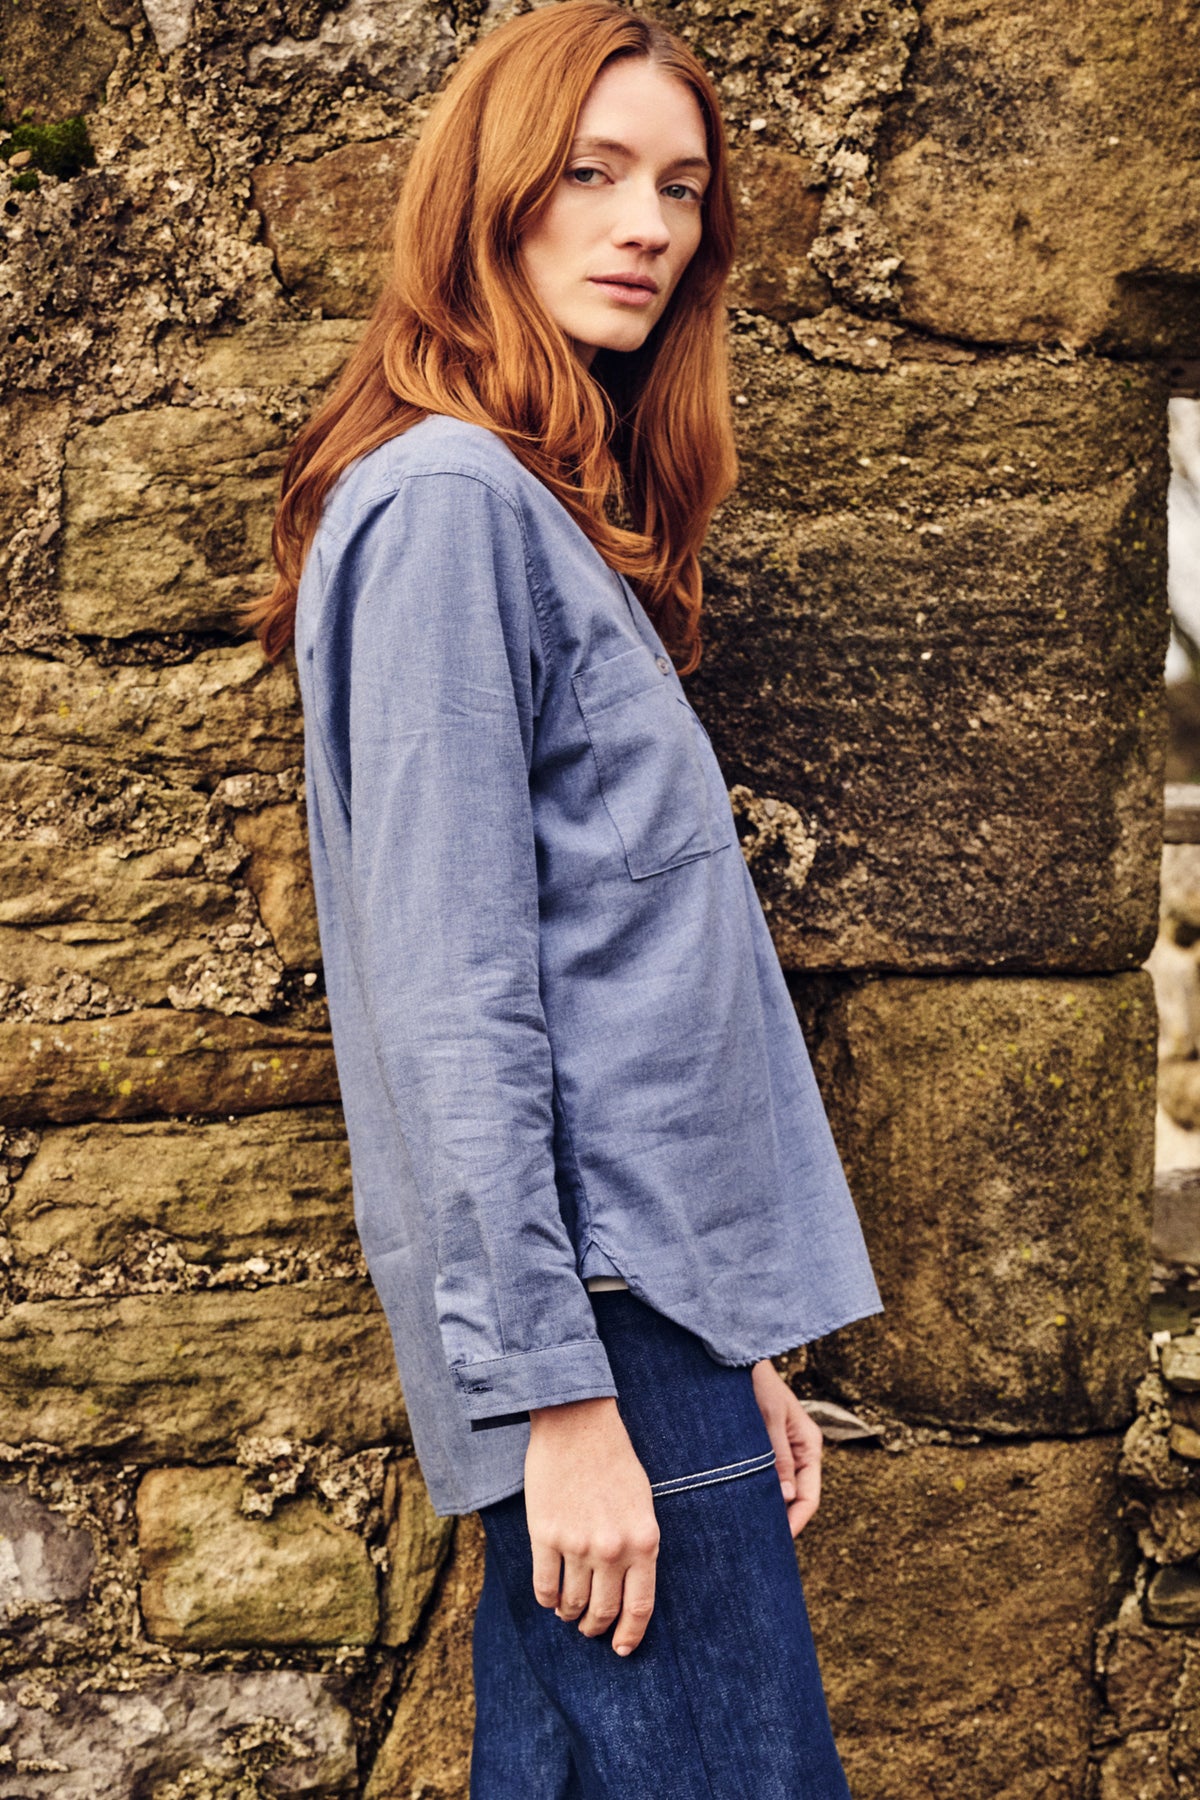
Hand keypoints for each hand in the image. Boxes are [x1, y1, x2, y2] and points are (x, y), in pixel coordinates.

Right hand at [524, 1396, 659, 1656]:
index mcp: (644, 1541)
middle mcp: (613, 1549)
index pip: (640, 1607)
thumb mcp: (642, 1504)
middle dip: (596, 1628)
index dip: (630, 1635)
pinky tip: (549, 1596)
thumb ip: (638, 1547)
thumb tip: (626, 1588)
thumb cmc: (614, 1461)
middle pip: (603, 1611)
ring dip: (570, 1614)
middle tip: (590, 1629)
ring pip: (572, 1603)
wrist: (577, 1423)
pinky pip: (544, 1587)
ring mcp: (577, 1543)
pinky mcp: (545, 1534)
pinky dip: (546, 1599)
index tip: (621, 1649)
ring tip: (568, 1610)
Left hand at [751, 1360, 823, 1536]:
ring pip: (779, 1489)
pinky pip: (765, 1477)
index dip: (796, 1522)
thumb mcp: (768, 1418)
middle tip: (759, 1547)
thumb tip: (786, 1497)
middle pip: (796, 1498)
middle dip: (782, 1522)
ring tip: (746, 1532)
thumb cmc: (755, 1381)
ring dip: (766, 1508)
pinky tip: (737, 1505)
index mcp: (810, 1445)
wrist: (736, 1354)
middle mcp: (799, 1450)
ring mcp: (782, 1448)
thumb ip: (778, 1456)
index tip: (778, 1542)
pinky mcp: (763, 1445)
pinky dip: (756, 1492)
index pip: (810, 1496)